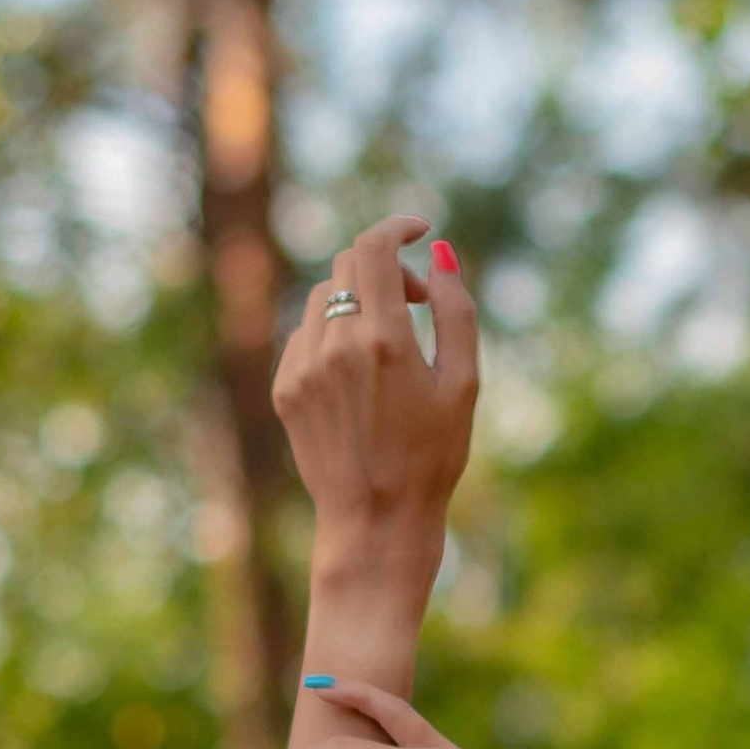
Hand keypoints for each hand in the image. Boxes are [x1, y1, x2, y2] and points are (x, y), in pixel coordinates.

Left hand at [274, 214, 476, 557]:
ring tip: (389, 340)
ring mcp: (303, 367)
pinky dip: (333, 332)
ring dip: (358, 299)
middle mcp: (336, 347)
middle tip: (416, 301)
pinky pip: (305, 333)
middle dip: (387, 268)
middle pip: (348, 264)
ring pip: (323, 296)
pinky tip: (359, 374)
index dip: (396, 226)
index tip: (418, 230)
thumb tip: (440, 254)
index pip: (374, 247)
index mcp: (385, 341)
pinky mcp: (285, 388)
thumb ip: (455, 310)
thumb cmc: (433, 456)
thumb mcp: (463, 383)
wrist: (376, 522)